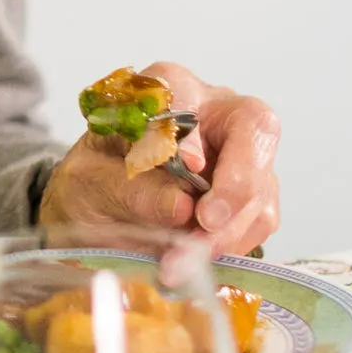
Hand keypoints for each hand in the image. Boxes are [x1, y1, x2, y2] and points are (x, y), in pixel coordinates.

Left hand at [38, 61, 280, 255]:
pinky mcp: (250, 197)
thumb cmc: (92, 183)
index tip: (188, 167)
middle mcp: (213, 114)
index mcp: (166, 90)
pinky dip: (230, 246)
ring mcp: (240, 155)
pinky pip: (258, 220)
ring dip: (227, 231)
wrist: (95, 215)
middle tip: (205, 225)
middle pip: (254, 132)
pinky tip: (195, 261)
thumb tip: (182, 206)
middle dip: (235, 185)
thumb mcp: (91, 182)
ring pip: (260, 186)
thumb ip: (131, 187)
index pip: (192, 95)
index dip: (197, 135)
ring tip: (181, 262)